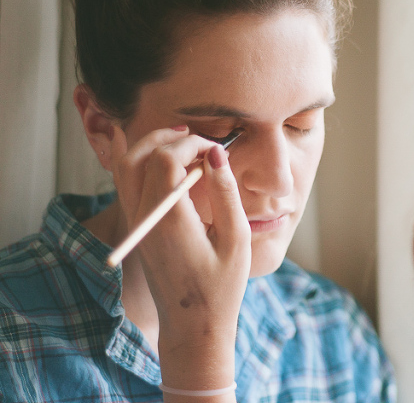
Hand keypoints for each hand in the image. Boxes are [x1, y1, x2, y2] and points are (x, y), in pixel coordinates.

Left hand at [110, 125, 250, 390]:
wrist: (192, 326)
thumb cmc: (221, 288)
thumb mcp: (236, 239)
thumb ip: (226, 193)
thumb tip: (216, 154)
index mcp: (171, 220)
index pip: (166, 159)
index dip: (191, 143)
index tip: (216, 148)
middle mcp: (145, 218)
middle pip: (136, 156)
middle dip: (166, 137)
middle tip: (197, 139)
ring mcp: (136, 224)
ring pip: (125, 168)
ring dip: (151, 147)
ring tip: (183, 144)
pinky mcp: (137, 230)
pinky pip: (128, 185)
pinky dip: (143, 165)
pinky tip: (168, 164)